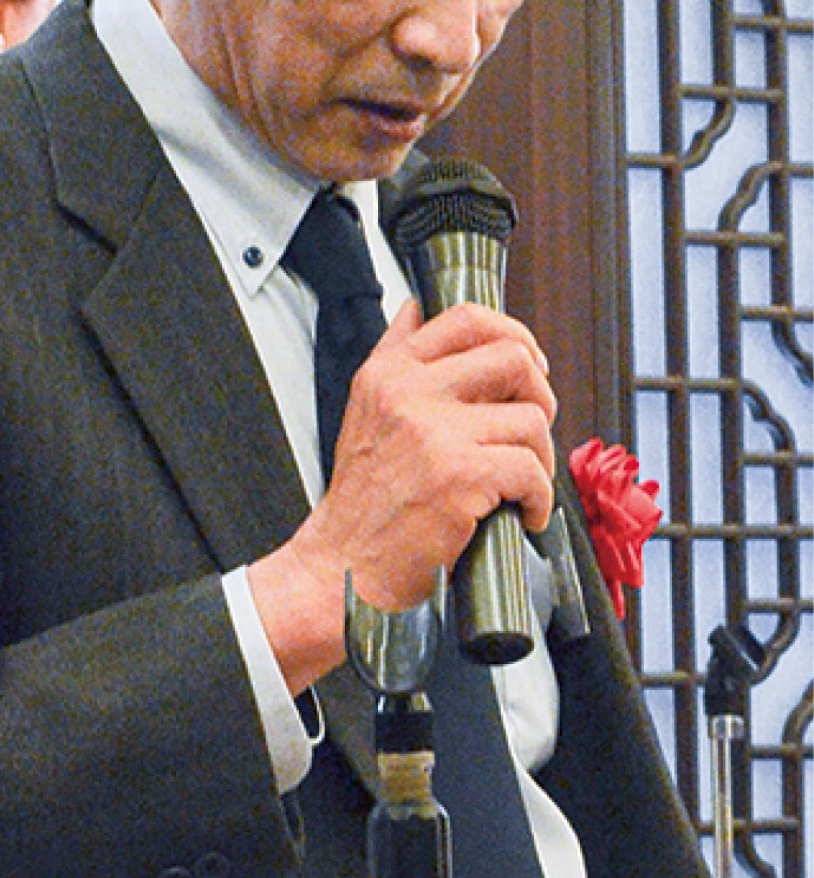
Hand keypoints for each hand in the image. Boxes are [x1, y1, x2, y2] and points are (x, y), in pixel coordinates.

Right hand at [247, 301, 555, 689]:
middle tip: (532, 428)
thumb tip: (416, 309)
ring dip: (540, 457)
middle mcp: (408, 393)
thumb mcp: (362, 410)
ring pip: (530, 418)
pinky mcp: (460, 477)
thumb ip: (392, 356)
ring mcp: (434, 433)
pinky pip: (531, 469)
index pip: (465, 318)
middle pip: (513, 357)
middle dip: (540, 393)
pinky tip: (522, 514)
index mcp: (388, 373)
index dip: (513, 333)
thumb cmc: (360, 502)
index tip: (529, 361)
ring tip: (521, 483)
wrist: (338, 568)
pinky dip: (539, 499)